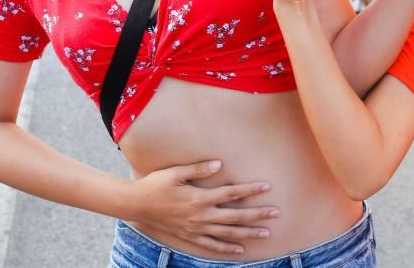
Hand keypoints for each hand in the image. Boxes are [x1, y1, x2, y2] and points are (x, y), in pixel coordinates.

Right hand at [128, 160, 278, 254]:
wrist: (137, 205)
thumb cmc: (156, 184)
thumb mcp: (175, 172)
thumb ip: (198, 169)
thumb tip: (219, 164)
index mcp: (199, 198)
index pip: (231, 194)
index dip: (250, 190)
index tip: (267, 186)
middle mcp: (201, 216)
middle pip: (235, 216)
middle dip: (257, 215)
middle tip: (276, 214)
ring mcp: (196, 229)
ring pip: (227, 233)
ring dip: (248, 233)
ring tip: (266, 234)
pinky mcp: (190, 237)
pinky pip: (212, 245)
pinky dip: (227, 248)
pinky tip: (240, 250)